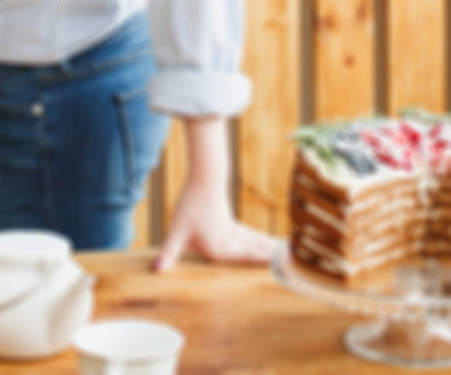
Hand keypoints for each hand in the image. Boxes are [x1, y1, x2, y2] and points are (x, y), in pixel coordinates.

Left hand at [154, 176, 276, 270]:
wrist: (204, 179)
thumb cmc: (190, 206)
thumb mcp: (176, 233)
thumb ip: (168, 254)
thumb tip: (155, 270)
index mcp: (220, 249)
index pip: (244, 261)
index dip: (264, 265)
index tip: (282, 270)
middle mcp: (230, 243)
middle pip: (254, 254)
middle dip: (272, 261)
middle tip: (295, 267)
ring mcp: (232, 233)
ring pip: (255, 245)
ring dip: (269, 252)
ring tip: (286, 258)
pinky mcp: (231, 224)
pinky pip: (250, 238)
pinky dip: (260, 242)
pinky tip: (266, 243)